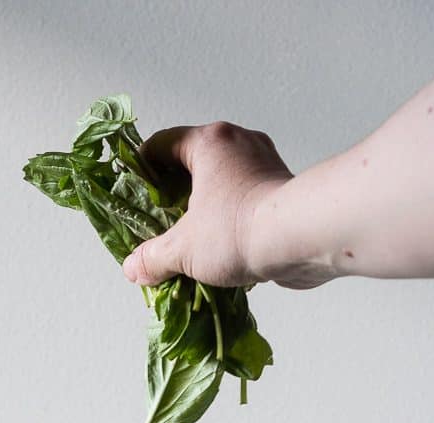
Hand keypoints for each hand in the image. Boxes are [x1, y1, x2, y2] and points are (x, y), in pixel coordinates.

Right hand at [122, 121, 296, 288]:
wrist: (301, 240)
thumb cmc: (238, 230)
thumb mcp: (183, 249)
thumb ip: (154, 257)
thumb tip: (135, 268)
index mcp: (210, 143)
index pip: (163, 143)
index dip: (142, 167)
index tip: (133, 191)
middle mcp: (239, 145)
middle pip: (194, 163)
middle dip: (175, 195)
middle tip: (160, 223)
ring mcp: (265, 165)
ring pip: (224, 183)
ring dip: (206, 209)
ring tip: (192, 241)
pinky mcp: (283, 191)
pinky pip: (247, 201)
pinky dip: (232, 220)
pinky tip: (224, 248)